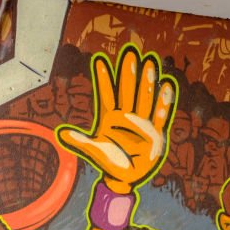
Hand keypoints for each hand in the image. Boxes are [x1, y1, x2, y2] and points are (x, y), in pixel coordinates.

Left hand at [56, 45, 176, 192]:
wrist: (125, 177)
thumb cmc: (109, 162)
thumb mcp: (93, 151)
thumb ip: (79, 142)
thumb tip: (62, 134)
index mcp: (111, 118)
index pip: (107, 94)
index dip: (104, 78)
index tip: (100, 61)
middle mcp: (127, 116)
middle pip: (128, 90)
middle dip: (129, 73)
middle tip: (130, 53)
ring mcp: (142, 123)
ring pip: (144, 98)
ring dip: (147, 82)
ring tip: (149, 63)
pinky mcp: (155, 133)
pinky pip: (160, 115)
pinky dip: (164, 103)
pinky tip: (167, 87)